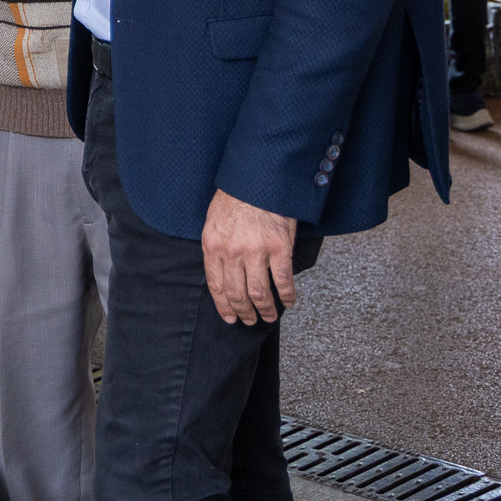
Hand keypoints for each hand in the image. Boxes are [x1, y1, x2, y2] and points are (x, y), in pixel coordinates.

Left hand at [202, 189, 297, 324]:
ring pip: (259, 292)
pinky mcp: (279, 248)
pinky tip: (288, 302)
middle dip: (243, 312)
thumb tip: (221, 270)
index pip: (216, 285)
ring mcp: (256, 251)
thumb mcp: (213, 220)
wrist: (257, 179)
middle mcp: (232, 252)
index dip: (223, 306)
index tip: (229, 317)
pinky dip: (286, 295)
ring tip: (268, 317)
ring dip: (265, 309)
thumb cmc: (235, 197)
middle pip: (237, 293)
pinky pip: (283, 280)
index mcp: (212, 245)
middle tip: (249, 321)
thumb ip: (216, 246)